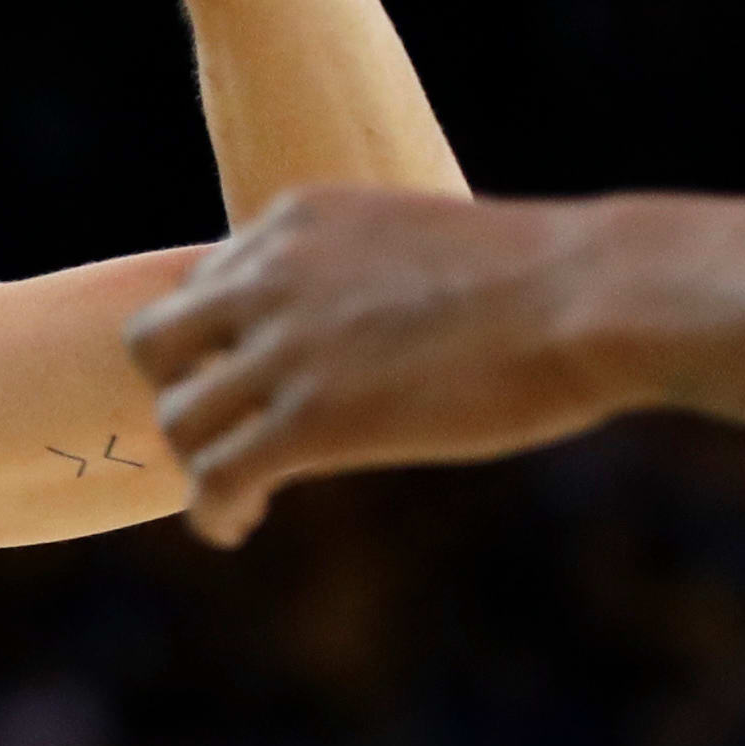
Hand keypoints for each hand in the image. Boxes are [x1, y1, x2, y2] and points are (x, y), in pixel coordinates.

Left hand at [123, 190, 623, 542]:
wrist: (587, 295)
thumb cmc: (547, 278)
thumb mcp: (428, 245)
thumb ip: (375, 276)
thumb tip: (384, 329)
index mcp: (300, 218)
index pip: (209, 280)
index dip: (224, 340)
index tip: (257, 381)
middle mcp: (271, 272)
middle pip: (157, 340)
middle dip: (184, 390)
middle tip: (228, 432)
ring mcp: (285, 346)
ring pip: (178, 415)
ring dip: (199, 460)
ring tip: (239, 493)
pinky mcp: (310, 420)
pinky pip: (215, 476)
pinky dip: (213, 511)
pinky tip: (238, 527)